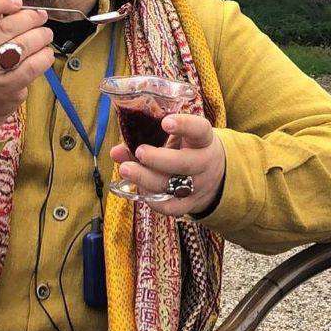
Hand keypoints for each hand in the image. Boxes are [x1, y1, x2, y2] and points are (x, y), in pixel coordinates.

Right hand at [0, 0, 54, 137]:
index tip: (17, 2)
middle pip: (5, 27)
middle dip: (30, 18)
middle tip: (41, 16)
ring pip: (22, 46)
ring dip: (41, 36)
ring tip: (45, 34)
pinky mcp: (5, 89)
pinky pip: (32, 66)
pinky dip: (44, 56)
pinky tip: (45, 53)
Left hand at [109, 114, 225, 217]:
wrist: (215, 177)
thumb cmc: (187, 150)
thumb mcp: (175, 138)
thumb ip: (146, 140)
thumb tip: (115, 152)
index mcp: (203, 140)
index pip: (200, 129)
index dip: (184, 125)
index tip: (165, 123)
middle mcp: (204, 163)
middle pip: (185, 164)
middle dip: (158, 159)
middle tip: (139, 151)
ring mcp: (199, 186)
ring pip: (174, 187)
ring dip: (146, 178)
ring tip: (125, 169)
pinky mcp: (191, 204)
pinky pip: (171, 207)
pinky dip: (152, 200)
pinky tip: (139, 189)